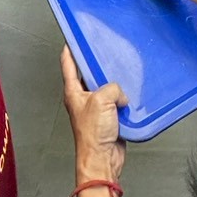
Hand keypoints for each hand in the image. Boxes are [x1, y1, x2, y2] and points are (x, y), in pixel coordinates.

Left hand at [61, 46, 126, 182]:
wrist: (103, 159)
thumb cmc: (93, 135)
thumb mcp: (102, 100)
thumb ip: (112, 88)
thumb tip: (119, 94)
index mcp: (73, 91)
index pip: (68, 63)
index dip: (70, 48)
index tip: (73, 37)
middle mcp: (83, 98)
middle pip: (90, 74)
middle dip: (99, 66)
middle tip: (107, 55)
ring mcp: (96, 108)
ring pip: (106, 89)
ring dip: (115, 87)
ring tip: (122, 81)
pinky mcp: (108, 118)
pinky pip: (117, 103)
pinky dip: (123, 101)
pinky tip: (128, 101)